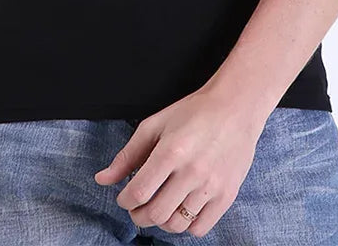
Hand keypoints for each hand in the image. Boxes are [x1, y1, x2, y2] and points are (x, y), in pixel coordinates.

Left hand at [94, 84, 269, 236]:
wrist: (235, 108)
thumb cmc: (194, 113)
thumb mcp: (155, 125)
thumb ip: (128, 155)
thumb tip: (103, 179)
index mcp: (171, 152)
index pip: (139, 192)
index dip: (125, 201)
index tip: (124, 198)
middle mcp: (192, 172)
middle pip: (155, 213)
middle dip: (138, 215)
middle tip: (137, 207)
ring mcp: (211, 186)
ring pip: (177, 224)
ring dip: (161, 222)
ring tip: (158, 207)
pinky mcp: (227, 195)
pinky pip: (200, 228)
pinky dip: (185, 226)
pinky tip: (180, 209)